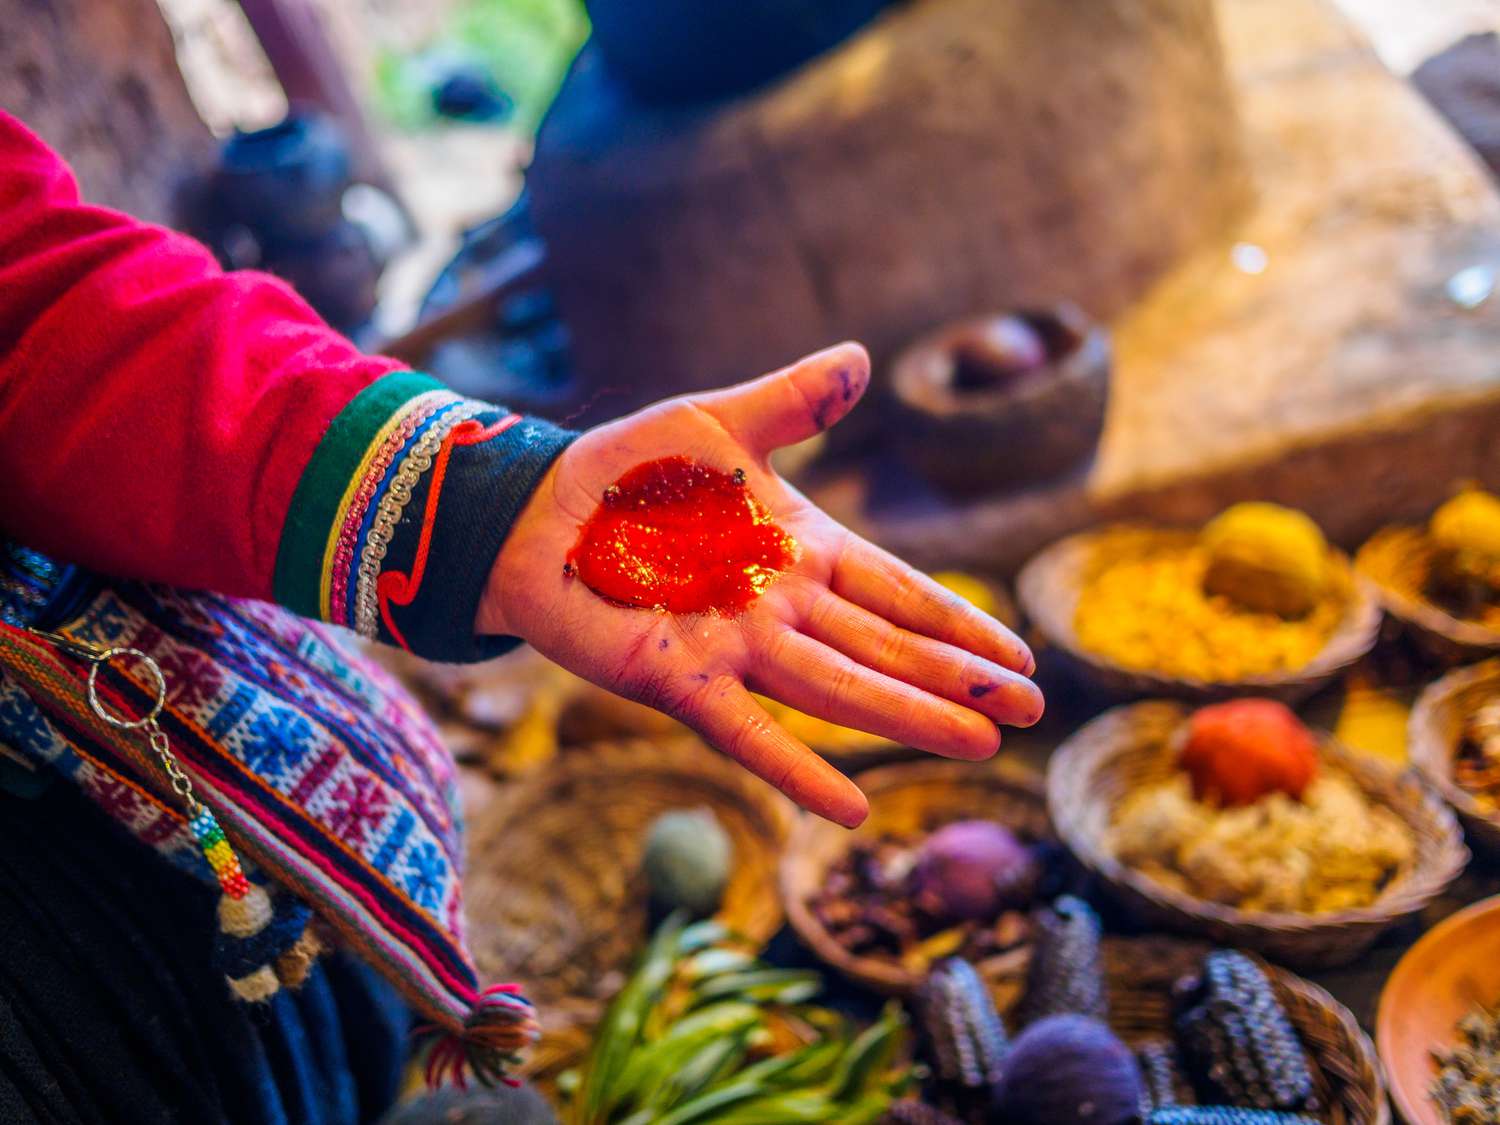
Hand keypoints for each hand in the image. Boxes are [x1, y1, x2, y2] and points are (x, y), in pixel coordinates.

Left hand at [477, 344, 1041, 826]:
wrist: (536, 508)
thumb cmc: (627, 468)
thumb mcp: (718, 422)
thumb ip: (792, 403)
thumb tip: (861, 356)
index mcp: (801, 548)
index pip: (898, 591)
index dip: (958, 622)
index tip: (1020, 655)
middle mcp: (781, 606)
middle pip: (885, 648)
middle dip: (958, 678)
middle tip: (1032, 710)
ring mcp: (735, 648)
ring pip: (838, 688)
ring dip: (908, 715)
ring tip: (981, 740)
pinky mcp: (680, 680)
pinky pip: (747, 733)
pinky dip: (797, 772)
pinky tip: (852, 811)